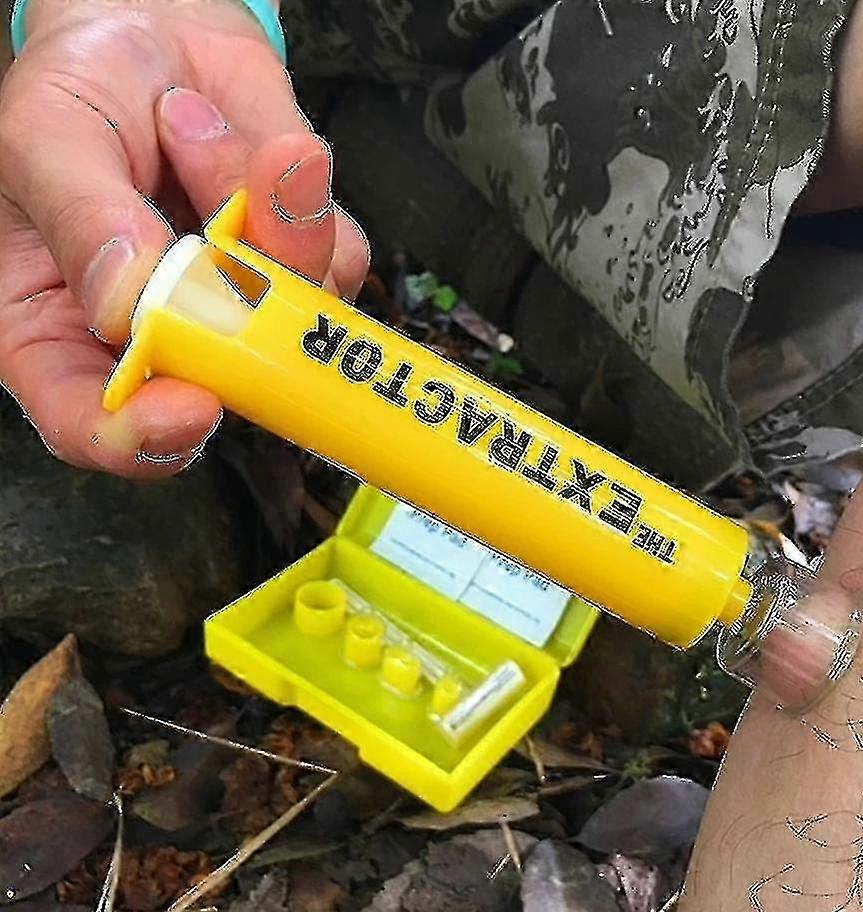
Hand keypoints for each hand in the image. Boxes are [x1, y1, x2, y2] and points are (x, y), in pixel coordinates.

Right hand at [0, 0, 369, 476]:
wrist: (154, 36)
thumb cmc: (80, 93)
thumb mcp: (45, 140)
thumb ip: (84, 221)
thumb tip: (127, 299)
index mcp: (61, 334)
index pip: (98, 428)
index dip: (147, 438)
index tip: (194, 403)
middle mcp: (162, 342)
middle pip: (221, 390)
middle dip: (243, 314)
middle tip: (226, 218)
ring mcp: (241, 313)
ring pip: (294, 324)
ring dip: (264, 222)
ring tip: (193, 127)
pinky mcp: (298, 271)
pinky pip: (336, 261)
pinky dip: (300, 195)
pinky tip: (249, 142)